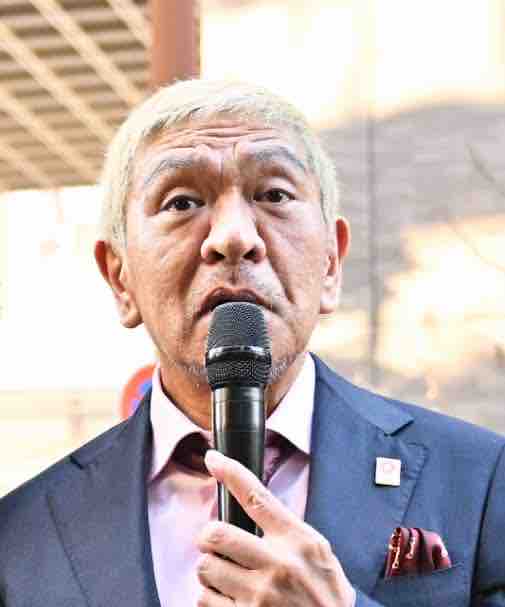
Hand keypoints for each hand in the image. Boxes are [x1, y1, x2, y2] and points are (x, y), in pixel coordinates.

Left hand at [196, 449, 354, 606]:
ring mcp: (260, 595)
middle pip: (217, 533)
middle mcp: (277, 564)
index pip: (256, 497)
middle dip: (208, 536)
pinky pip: (205, 600)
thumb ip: (286, 530)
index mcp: (296, 540)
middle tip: (214, 542)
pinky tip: (228, 598)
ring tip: (226, 575)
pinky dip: (210, 597)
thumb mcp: (318, 551)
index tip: (213, 459)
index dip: (231, 473)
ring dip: (209, 569)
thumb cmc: (326, 594)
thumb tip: (251, 504)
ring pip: (206, 567)